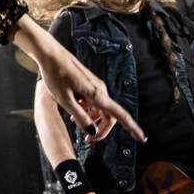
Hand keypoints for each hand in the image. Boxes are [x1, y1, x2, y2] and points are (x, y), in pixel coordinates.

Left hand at [11, 16, 144, 142]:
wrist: (50, 54)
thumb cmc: (55, 74)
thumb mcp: (65, 100)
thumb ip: (80, 117)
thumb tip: (92, 131)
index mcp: (97, 94)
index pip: (120, 115)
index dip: (132, 128)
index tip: (142, 138)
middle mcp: (100, 90)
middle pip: (109, 116)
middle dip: (100, 129)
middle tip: (87, 139)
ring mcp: (95, 86)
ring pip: (100, 109)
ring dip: (91, 118)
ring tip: (73, 120)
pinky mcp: (89, 83)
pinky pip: (93, 101)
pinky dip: (86, 108)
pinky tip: (73, 107)